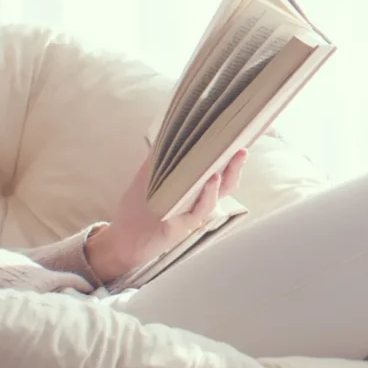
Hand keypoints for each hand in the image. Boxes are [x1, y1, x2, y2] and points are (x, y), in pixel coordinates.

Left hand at [86, 138, 248, 285]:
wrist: (124, 239)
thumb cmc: (137, 208)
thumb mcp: (146, 178)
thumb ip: (157, 158)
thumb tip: (167, 129)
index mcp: (193, 186)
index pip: (218, 167)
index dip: (228, 153)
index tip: (237, 135)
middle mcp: (198, 199)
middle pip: (226, 180)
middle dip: (236, 163)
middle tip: (242, 145)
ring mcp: (194, 212)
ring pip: (219, 194)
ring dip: (228, 175)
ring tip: (234, 157)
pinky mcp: (186, 225)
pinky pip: (202, 208)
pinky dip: (208, 193)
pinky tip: (212, 179)